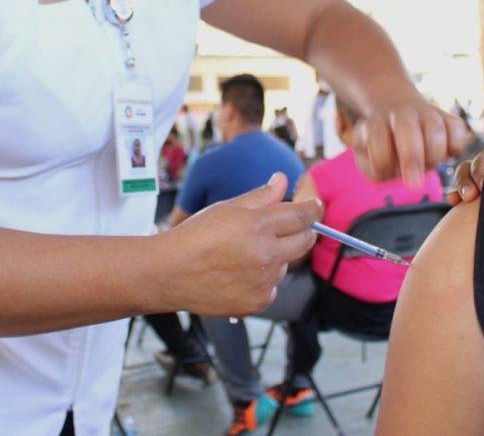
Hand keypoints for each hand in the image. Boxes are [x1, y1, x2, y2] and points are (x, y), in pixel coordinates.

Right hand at [163, 173, 320, 316]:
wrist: (168, 273)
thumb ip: (260, 196)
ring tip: (242, 255)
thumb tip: (282, 180)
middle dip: (301, 232)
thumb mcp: (226, 208)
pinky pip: (272, 288)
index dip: (313, 209)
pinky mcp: (256, 303)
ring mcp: (263, 282)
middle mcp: (266, 254)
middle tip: (288, 228)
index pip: (302, 216)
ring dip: (275, 257)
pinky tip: (238, 275)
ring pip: (285, 265)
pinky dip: (262, 281)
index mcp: (259, 226)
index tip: (315, 207)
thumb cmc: (194, 236)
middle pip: (304, 241)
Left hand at [352, 95, 467, 185]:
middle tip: (414, 184)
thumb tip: (385, 171)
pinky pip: (457, 130)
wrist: (399, 118)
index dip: (381, 159)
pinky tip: (445, 157)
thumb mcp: (365, 156)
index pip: (376, 136)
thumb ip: (369, 166)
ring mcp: (428, 113)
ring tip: (428, 166)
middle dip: (411, 157)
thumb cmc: (382, 147)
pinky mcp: (450, 119)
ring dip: (433, 154)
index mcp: (378, 121)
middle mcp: (403, 113)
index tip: (385, 175)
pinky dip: (454, 146)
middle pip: (406, 126)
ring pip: (435, 128)